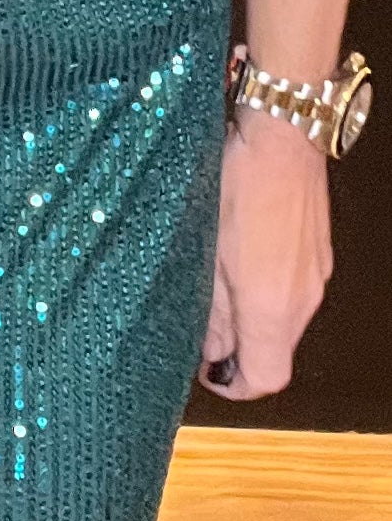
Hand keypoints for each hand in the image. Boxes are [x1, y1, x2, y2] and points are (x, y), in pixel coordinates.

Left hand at [198, 108, 333, 399]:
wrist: (282, 136)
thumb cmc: (238, 185)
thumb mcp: (206, 252)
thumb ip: (212, 309)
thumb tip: (211, 348)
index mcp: (274, 306)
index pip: (267, 378)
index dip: (235, 385)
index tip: (208, 372)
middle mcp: (304, 298)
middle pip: (277, 352)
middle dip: (239, 349)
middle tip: (201, 329)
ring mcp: (316, 275)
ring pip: (284, 322)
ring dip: (252, 319)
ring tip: (215, 289)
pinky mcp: (318, 254)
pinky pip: (293, 292)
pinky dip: (266, 292)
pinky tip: (239, 262)